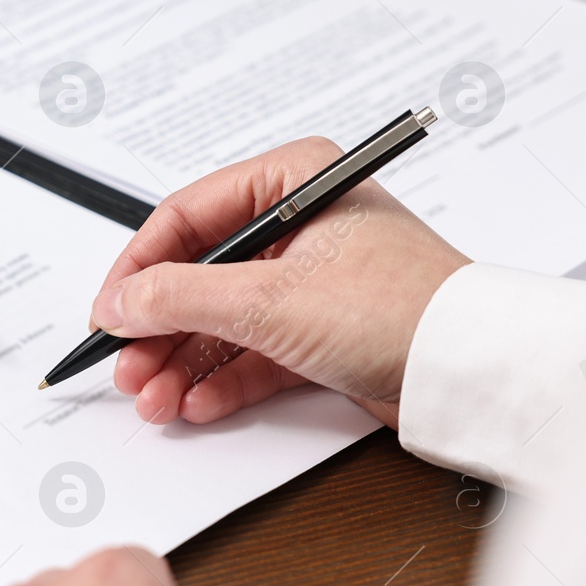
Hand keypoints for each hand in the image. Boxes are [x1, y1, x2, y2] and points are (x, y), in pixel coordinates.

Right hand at [90, 138, 470, 428]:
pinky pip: (252, 352)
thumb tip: (118, 303)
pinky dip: (220, 380)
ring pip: (221, 319)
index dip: (138, 269)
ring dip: (181, 362)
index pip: (187, 217)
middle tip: (126, 369)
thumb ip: (181, 299)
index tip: (107, 313)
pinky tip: (195, 404)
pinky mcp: (322, 331)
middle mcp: (300, 224)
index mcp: (294, 181)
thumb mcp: (270, 299)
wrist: (478, 374)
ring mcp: (311, 280)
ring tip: (154, 400)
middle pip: (198, 274)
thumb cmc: (403, 310)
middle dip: (157, 330)